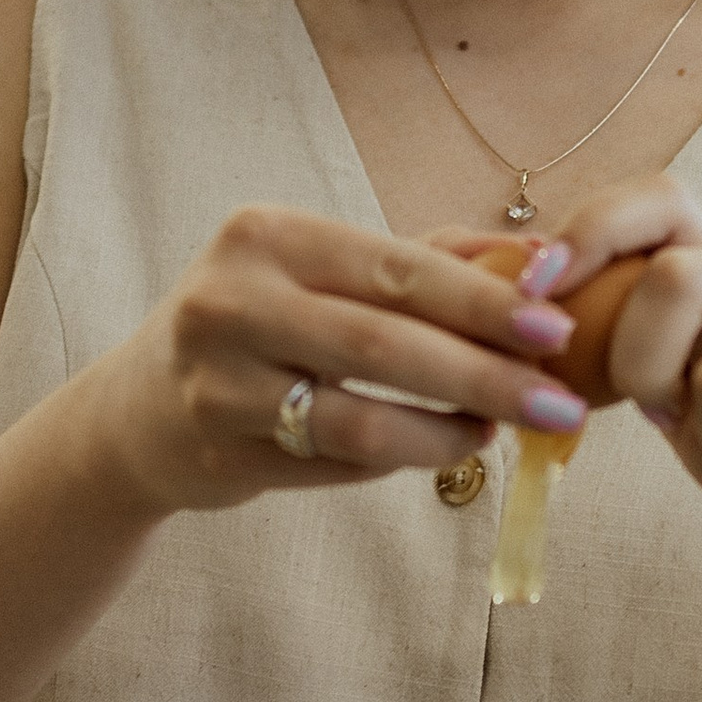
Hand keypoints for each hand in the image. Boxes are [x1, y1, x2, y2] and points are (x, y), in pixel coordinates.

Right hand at [90, 206, 590, 515]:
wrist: (142, 407)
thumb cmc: (260, 322)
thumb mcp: (323, 270)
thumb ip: (426, 261)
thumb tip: (541, 260)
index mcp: (266, 235)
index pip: (397, 267)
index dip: (484, 302)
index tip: (557, 328)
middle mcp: (231, 301)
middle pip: (384, 345)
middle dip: (485, 376)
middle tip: (559, 402)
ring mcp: (217, 383)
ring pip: (360, 421)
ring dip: (447, 432)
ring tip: (501, 431)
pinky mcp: (219, 452)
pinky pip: (335, 466)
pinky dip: (401, 462)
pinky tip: (444, 451)